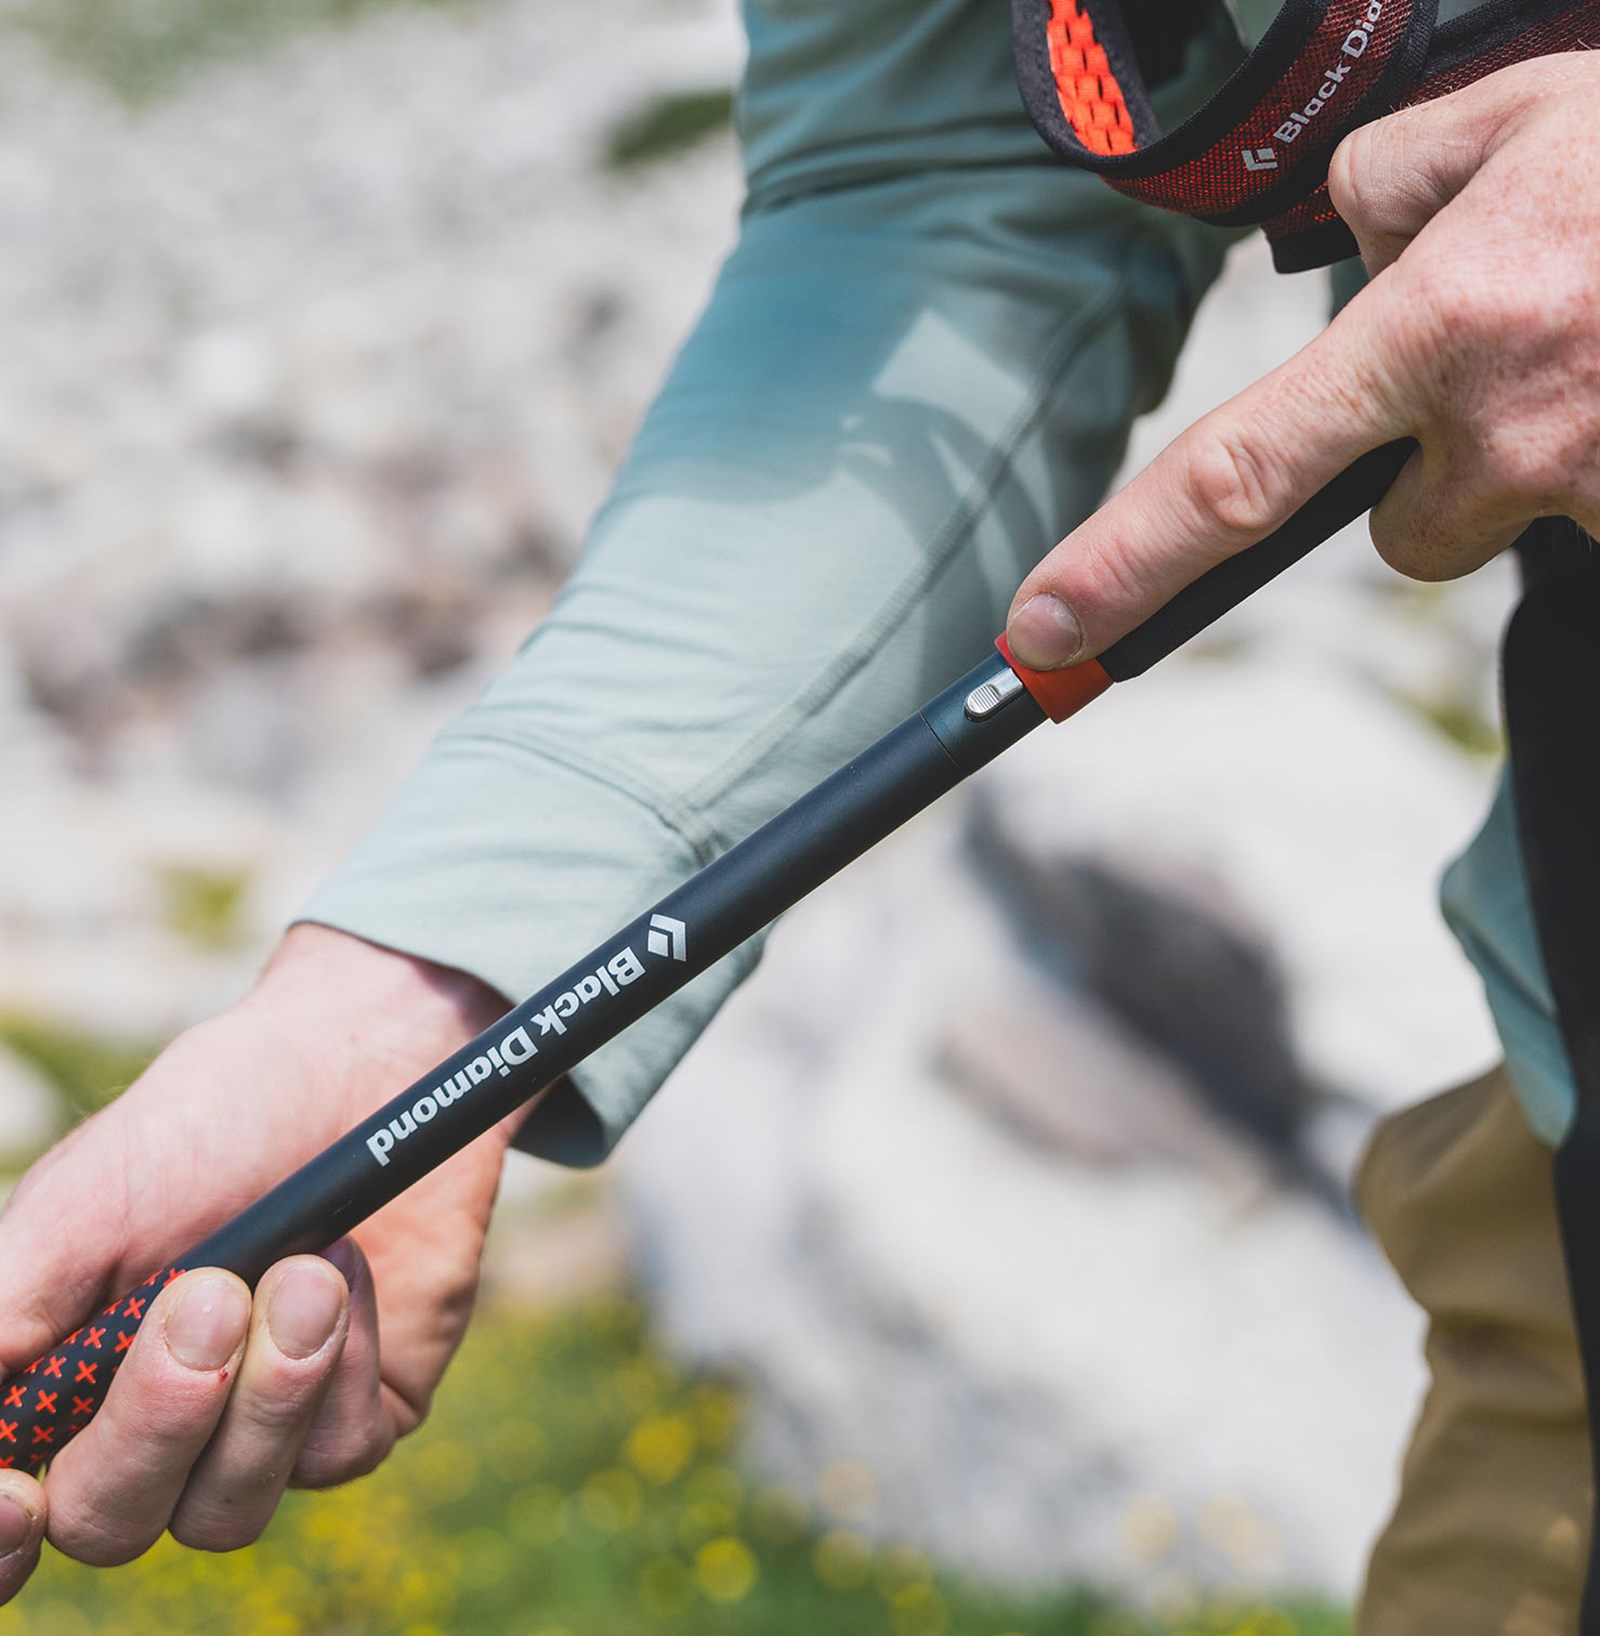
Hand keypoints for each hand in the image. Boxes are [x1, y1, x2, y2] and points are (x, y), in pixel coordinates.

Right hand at [0, 923, 514, 1596]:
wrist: (358, 1069)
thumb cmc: (205, 1124)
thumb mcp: (80, 1205)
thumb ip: (5, 1318)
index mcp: (57, 1382)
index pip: (6, 1524)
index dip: (1, 1541)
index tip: (19, 1500)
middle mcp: (152, 1427)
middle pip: (113, 1522)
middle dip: (158, 1417)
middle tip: (211, 1293)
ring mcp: (256, 1432)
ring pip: (228, 1510)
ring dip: (269, 1388)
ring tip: (307, 1267)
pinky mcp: (357, 1414)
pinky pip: (339, 1454)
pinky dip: (344, 1362)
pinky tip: (349, 1274)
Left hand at [1005, 52, 1599, 667]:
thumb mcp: (1524, 114)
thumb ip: (1395, 185)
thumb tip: (1342, 247)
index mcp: (1440, 329)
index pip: (1232, 476)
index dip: (1123, 565)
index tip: (1041, 635)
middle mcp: (1509, 431)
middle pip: (1396, 535)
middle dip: (1423, 477)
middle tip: (1518, 362)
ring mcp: (1595, 483)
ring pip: (1502, 522)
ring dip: (1526, 463)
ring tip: (1599, 350)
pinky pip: (1587, 511)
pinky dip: (1599, 452)